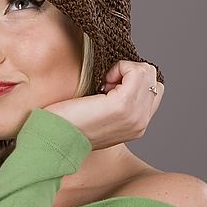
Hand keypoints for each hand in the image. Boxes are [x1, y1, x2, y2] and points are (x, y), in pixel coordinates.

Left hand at [42, 61, 163, 150]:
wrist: (53, 138)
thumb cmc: (66, 123)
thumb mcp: (100, 114)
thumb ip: (118, 102)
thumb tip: (120, 78)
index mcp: (137, 125)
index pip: (154, 89)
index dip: (132, 80)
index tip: (107, 88)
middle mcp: (141, 122)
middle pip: (153, 78)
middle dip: (130, 73)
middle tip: (104, 85)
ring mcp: (135, 115)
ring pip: (147, 72)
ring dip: (124, 70)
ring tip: (103, 85)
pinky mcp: (123, 105)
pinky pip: (137, 71)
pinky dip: (120, 68)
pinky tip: (102, 83)